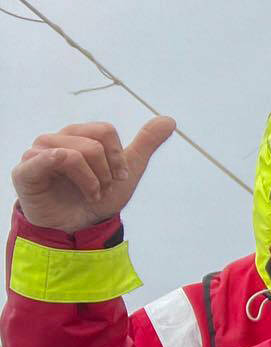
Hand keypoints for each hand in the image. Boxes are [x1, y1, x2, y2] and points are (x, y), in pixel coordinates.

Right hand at [12, 117, 174, 233]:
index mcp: (78, 134)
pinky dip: (74, 176)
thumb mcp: (128, 170)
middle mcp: (56, 139)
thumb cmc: (97, 196)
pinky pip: (50, 158)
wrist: (79, 227)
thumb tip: (169, 119)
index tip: (118, 177)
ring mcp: (38, 153)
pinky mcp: (26, 170)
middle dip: (107, 172)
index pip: (106, 131)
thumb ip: (146, 143)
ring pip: (77, 153)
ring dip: (92, 182)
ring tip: (89, 195)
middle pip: (94, 143)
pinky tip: (81, 191)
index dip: (118, 158)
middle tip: (101, 189)